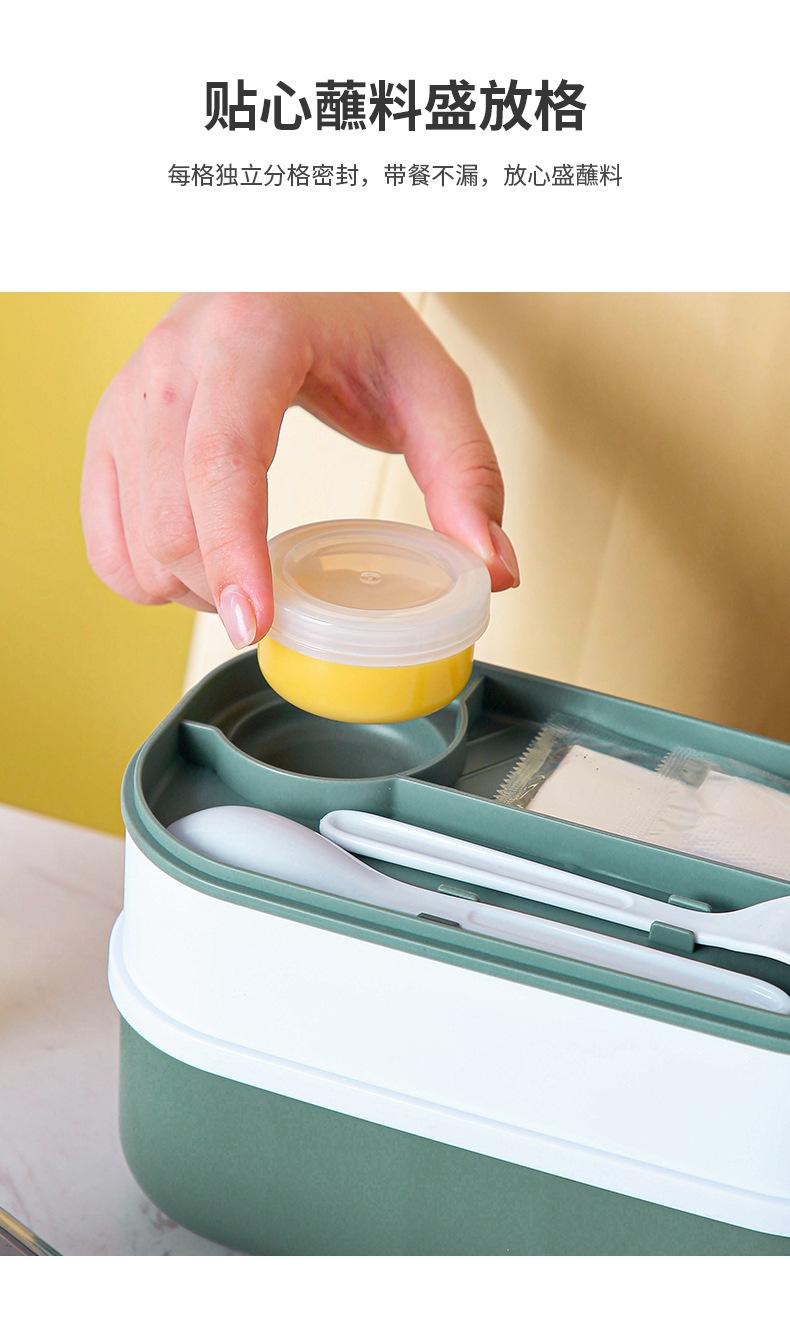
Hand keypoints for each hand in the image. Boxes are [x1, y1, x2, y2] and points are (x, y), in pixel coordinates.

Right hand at [81, 293, 519, 646]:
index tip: (258, 623)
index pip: (223, 457)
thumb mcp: (428, 381)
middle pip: (170, 519)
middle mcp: (171, 362)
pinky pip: (104, 539)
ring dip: (188, 590)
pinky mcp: (106, 427)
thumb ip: (466, 472)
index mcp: (248, 338)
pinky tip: (200, 566)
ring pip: (132, 541)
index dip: (234, 549)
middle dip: (226, 591)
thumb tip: (491, 569)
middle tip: (285, 604)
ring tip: (246, 578)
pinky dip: (147, 576)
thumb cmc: (348, 316)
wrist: (279, 267)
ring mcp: (127, 395)